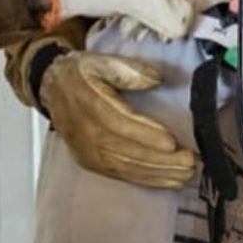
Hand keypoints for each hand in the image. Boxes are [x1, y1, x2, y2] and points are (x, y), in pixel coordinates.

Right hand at [39, 50, 196, 188]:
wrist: (51, 89)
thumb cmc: (81, 74)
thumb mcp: (102, 61)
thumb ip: (130, 70)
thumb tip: (157, 79)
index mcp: (91, 104)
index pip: (122, 124)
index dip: (147, 135)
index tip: (173, 142)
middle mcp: (88, 134)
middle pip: (128, 151)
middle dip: (162, 160)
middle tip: (191, 163)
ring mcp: (89, 153)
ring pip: (127, 167)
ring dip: (158, 174)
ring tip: (185, 175)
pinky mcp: (91, 163)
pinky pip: (121, 175)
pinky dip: (146, 180)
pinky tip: (166, 181)